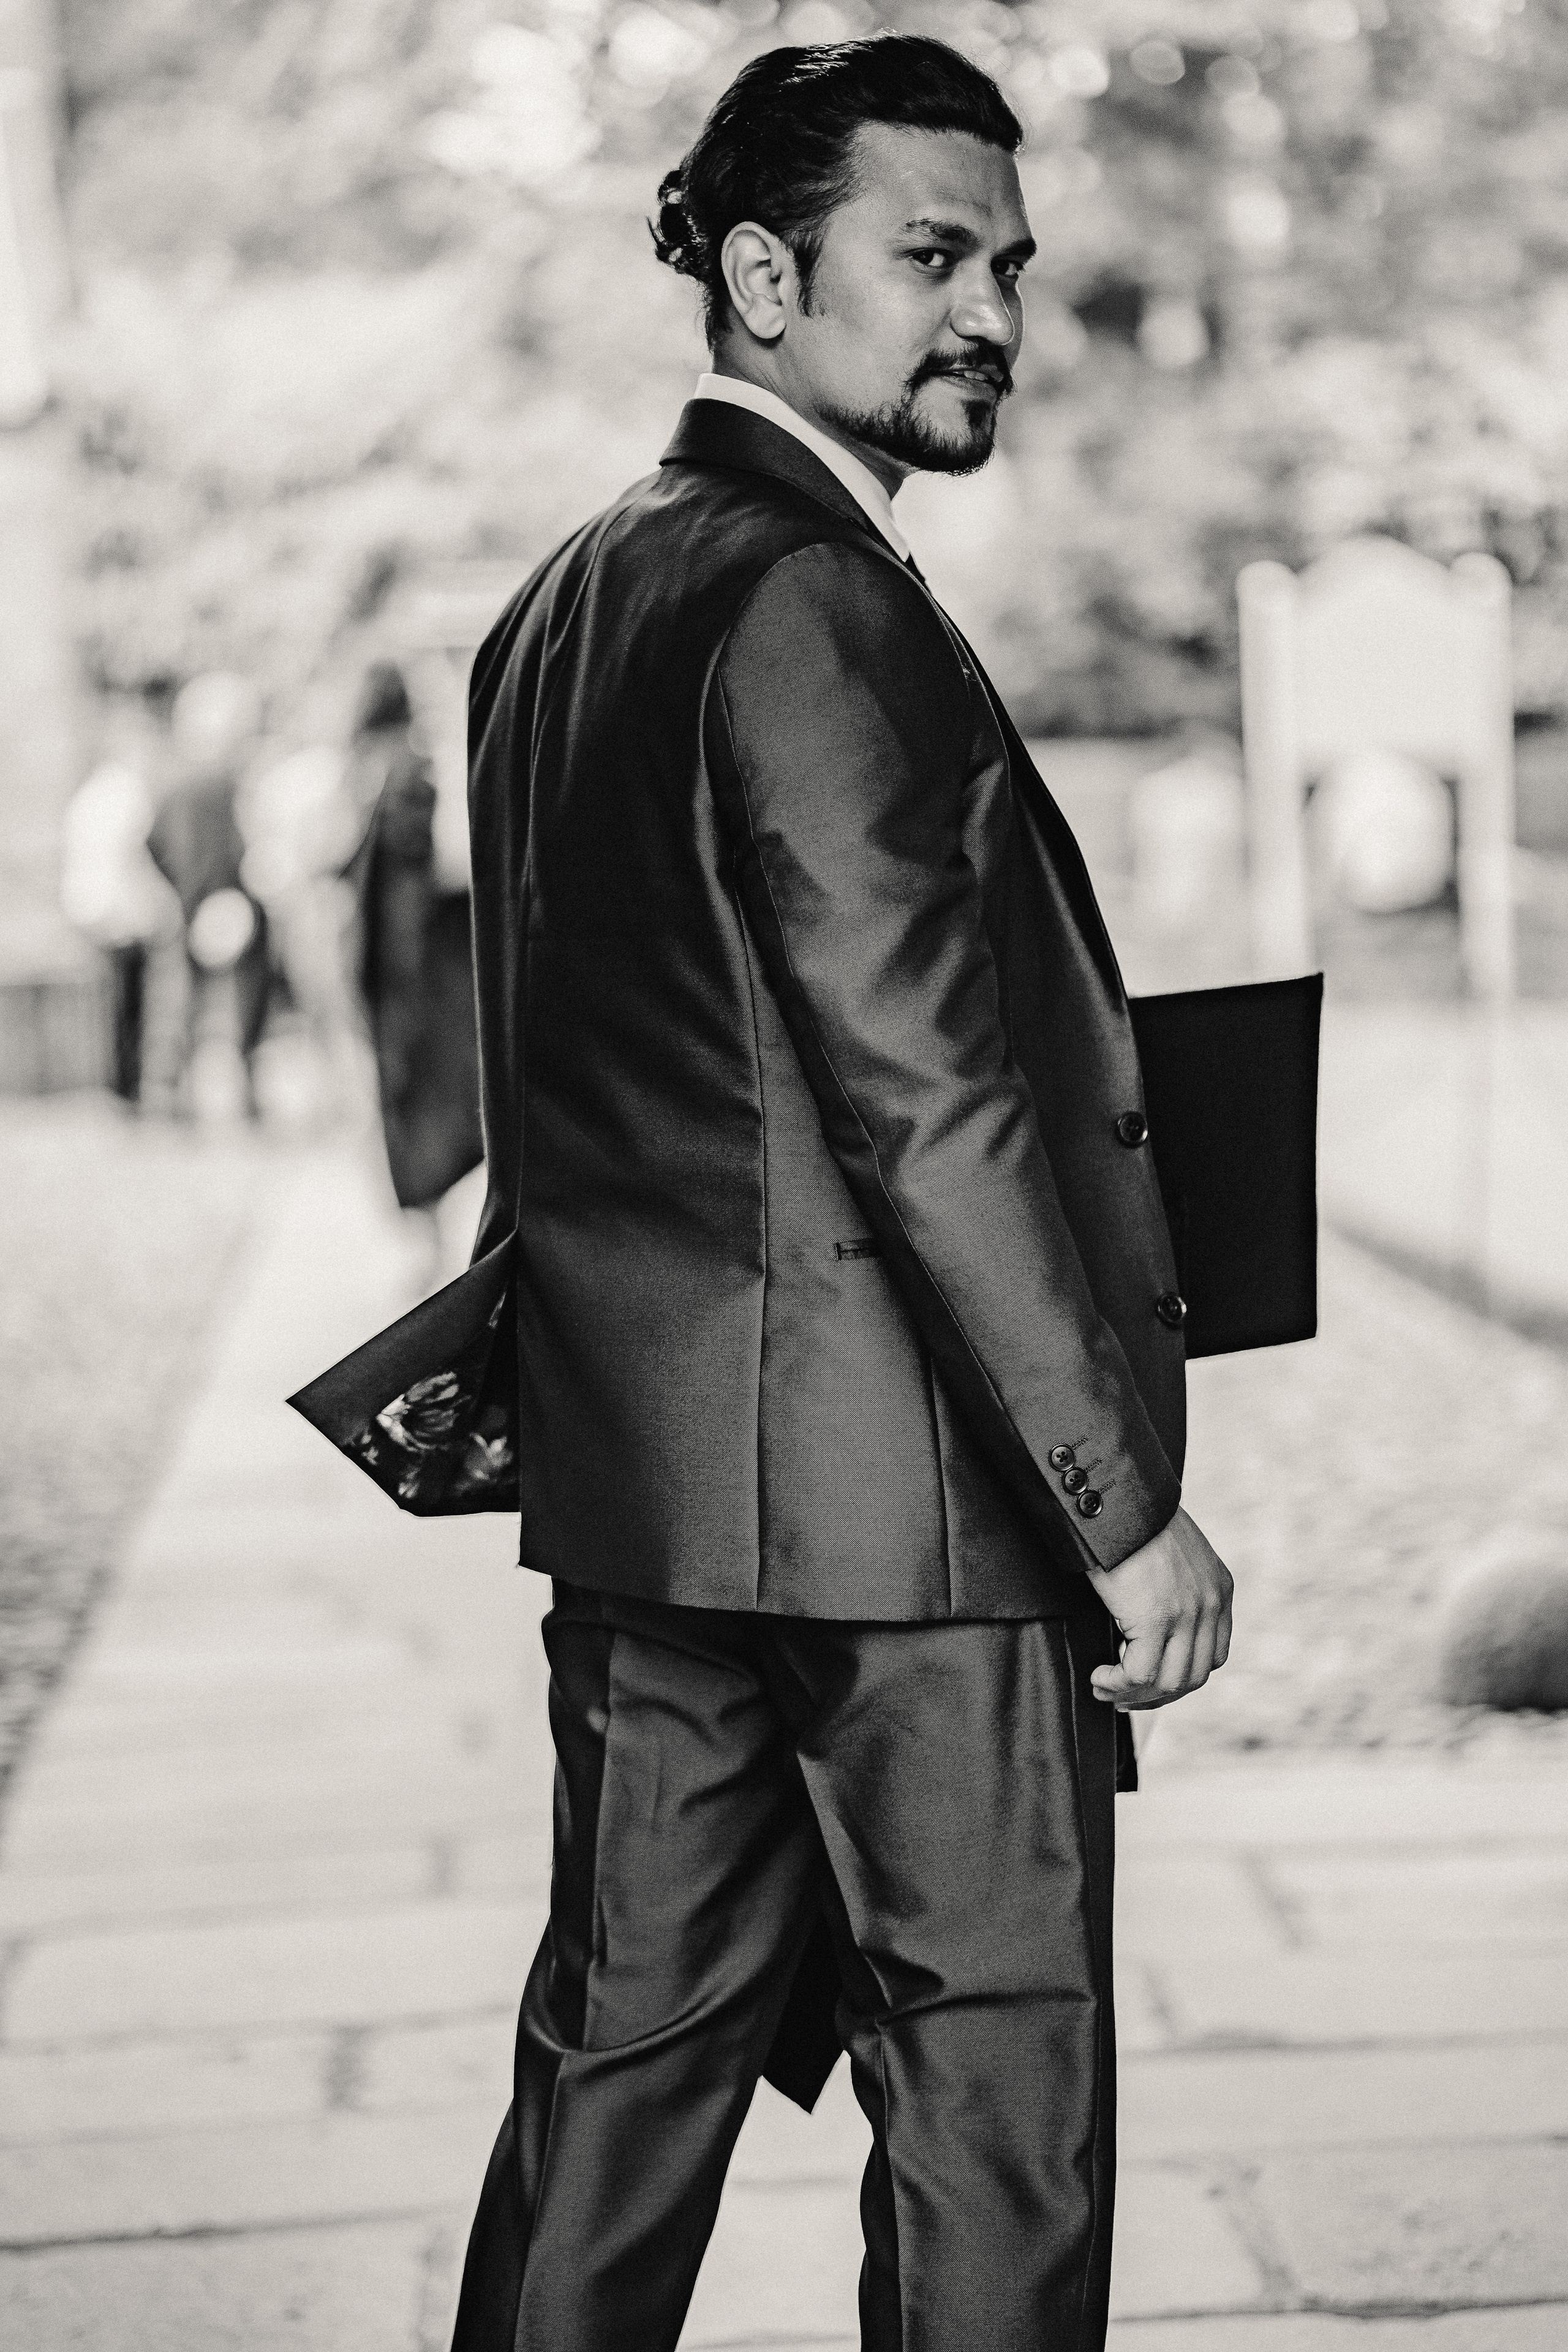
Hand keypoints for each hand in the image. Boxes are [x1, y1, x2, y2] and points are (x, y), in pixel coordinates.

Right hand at [1085, 1506, 1232, 1710]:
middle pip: (1194, 1677)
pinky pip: (1139, 1674)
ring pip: (1169, 1683)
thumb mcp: (1170, 1554)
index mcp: (1219, 1588)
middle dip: (1157, 1695)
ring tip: (1105, 1688)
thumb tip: (1151, 1622)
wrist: (1116, 1498)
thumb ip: (1176, 1587)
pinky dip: (1117, 1684)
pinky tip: (1099, 1677)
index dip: (1181, 1677)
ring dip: (1134, 1695)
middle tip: (1124, 1697)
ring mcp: (1186, 1614)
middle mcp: (1210, 1604)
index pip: (1213, 1656)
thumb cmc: (1130, 1519)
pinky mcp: (1155, 1620)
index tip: (1151, 1682)